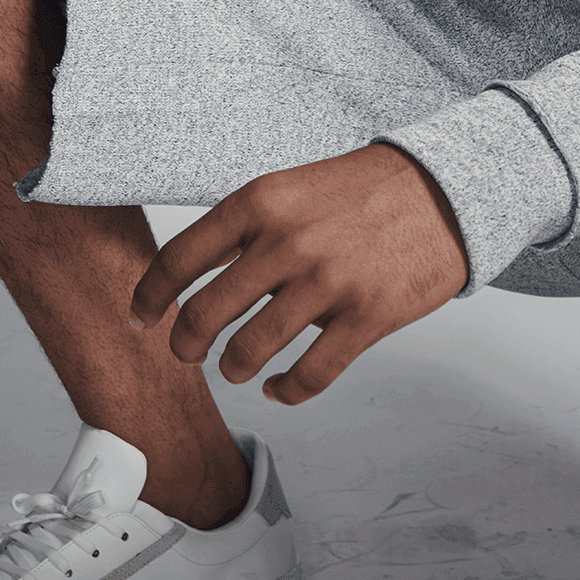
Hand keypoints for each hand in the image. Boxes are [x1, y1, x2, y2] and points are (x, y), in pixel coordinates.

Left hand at [130, 143, 468, 404]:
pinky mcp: (366, 318)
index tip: (138, 317)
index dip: (150, 296)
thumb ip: (246, 228)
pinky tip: (279, 388)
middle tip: (186, 353)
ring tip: (235, 368)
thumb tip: (196, 275)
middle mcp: (285, 243)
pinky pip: (309, 375)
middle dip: (185, 344)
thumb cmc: (360, 189)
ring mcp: (327, 282)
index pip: (180, 258)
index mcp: (260, 203)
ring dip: (234, 368)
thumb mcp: (291, 188)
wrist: (440, 189)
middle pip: (204, 314)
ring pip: (250, 352)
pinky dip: (286, 391)